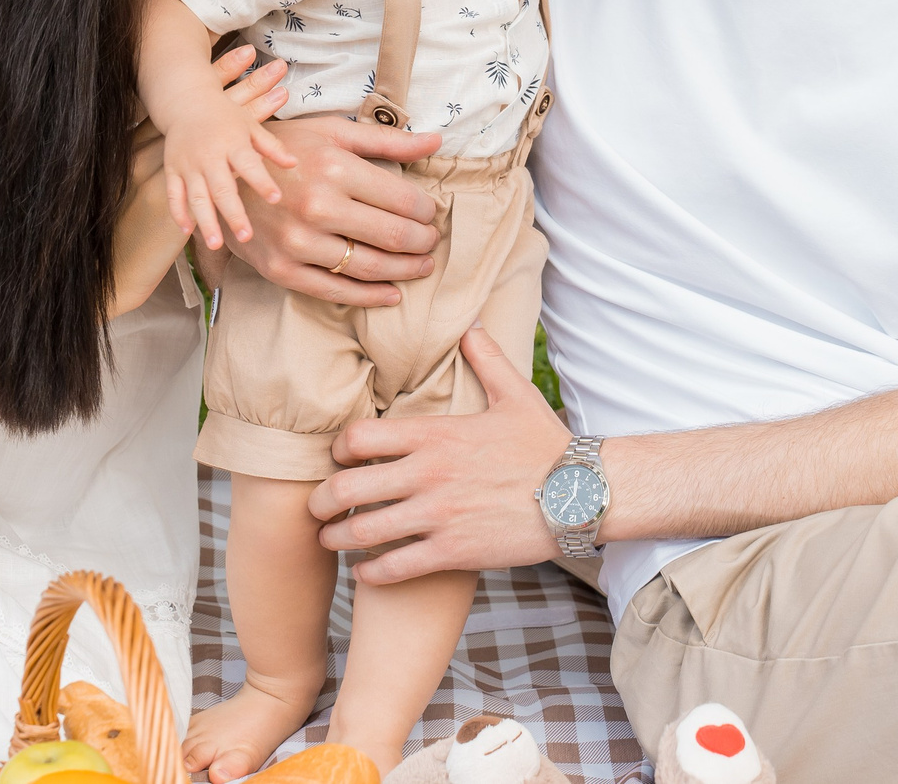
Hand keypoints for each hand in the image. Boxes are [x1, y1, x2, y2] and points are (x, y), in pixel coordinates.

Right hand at [160, 64, 297, 249]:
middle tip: (246, 236)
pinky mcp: (172, 169)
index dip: (262, 182)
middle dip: (233, 214)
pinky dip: (179, 213)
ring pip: (197, 197)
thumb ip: (271, 146)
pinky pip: (174, 194)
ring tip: (216, 245)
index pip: (249, 164)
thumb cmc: (225, 115)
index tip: (276, 199)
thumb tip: (294, 163)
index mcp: (232, 142)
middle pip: (222, 188)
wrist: (187, 100)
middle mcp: (209, 155)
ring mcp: (188, 164)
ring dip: (206, 221)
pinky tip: (188, 231)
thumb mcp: (251, 125)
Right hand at [222, 115, 445, 307]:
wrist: (223, 176)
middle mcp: (317, 207)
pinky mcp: (281, 269)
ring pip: (370, 267)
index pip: (402, 200)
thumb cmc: (286, 150)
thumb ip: (387, 140)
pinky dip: (370, 297)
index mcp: (334, 168)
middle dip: (422, 242)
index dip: (426, 212)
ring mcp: (297, 242)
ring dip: (405, 270)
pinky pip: (336, 291)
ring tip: (421, 265)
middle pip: (392, 236)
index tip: (431, 215)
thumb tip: (437, 142)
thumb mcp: (333, 132)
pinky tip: (392, 293)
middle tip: (432, 241)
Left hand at [310, 328, 571, 581]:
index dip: (338, 449)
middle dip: (320, 501)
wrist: (581, 494)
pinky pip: (394, 568)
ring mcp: (438, 516)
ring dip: (336, 539)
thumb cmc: (546, 445)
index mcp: (436, 434)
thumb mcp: (516, 394)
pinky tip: (364, 571)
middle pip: (346, 488)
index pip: (359, 438)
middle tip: (316, 508)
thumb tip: (474, 325)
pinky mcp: (453, 553)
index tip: (338, 458)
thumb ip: (487, 359)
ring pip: (362, 532)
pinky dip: (370, 573)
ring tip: (328, 541)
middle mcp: (428, 475)